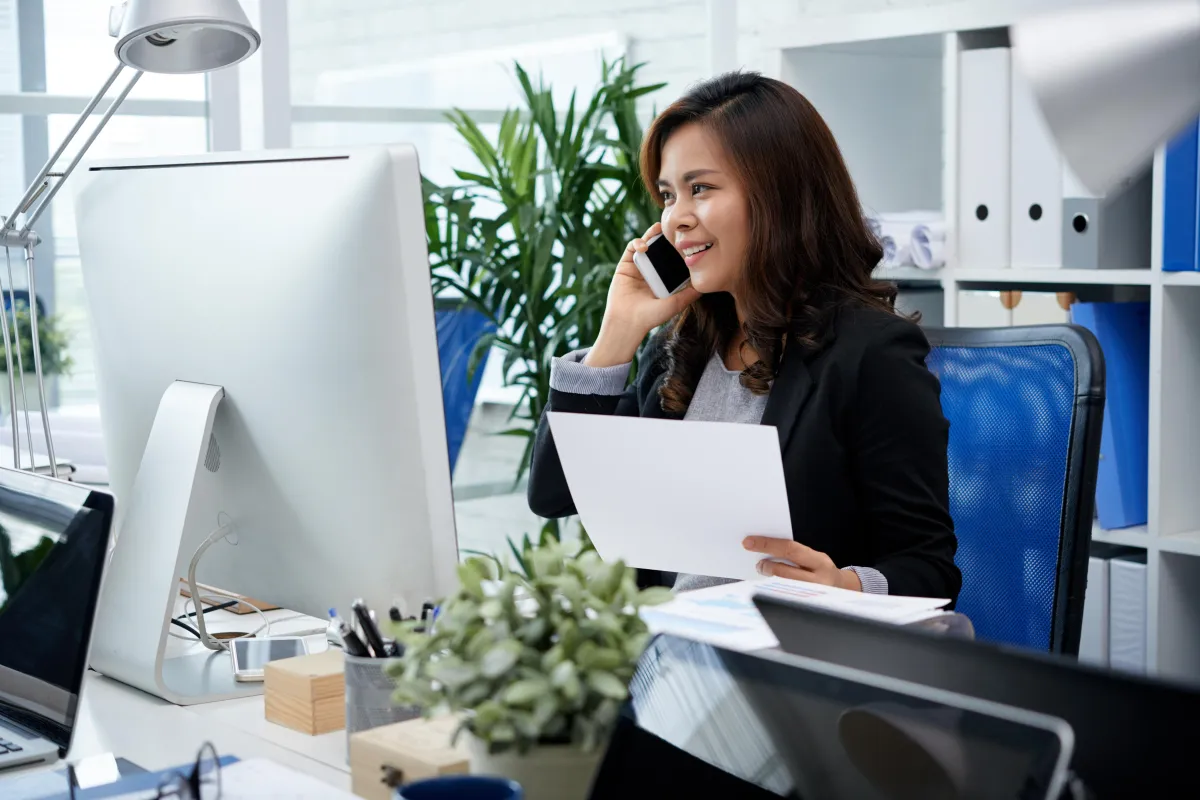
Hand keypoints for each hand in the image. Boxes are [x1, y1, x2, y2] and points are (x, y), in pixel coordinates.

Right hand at [585, 222, 701, 366]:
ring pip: (646, 244)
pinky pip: (632, 248)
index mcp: (663, 279)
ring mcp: (638, 267)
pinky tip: (644, 246)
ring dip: (652, 234)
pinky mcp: (625, 265)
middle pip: (660, 248)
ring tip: (659, 227)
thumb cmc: (652, 316)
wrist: (628, 322)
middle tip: (674, 227)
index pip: (672, 258)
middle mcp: (651, 271)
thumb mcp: (676, 304)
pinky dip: (638, 242)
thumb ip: (690, 294)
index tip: (687, 239)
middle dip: (665, 237)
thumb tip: (706, 285)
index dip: (678, 248)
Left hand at [742, 536, 861, 590]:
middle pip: (784, 572)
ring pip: (783, 587)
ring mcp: (812, 597)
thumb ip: (795, 555)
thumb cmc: (822, 571)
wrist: (844, 591)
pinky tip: (769, 585)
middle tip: (758, 563)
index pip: (790, 549)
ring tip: (764, 571)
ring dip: (769, 578)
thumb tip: (766, 549)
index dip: (767, 544)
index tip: (749, 542)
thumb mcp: (815, 558)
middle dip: (766, 566)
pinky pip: (785, 597)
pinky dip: (774, 589)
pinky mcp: (806, 608)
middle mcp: (819, 580)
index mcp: (820, 562)